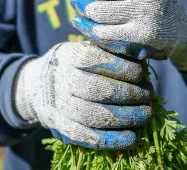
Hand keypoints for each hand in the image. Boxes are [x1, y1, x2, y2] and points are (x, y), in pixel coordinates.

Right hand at [13, 41, 151, 148]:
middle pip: (100, 90)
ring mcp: (60, 106)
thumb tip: (141, 54)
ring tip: (147, 114)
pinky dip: (112, 140)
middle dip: (130, 94)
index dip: (124, 68)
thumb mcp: (83, 47)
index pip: (98, 60)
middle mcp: (63, 80)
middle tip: (149, 94)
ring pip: (95, 115)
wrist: (36, 85)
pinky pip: (87, 137)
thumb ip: (108, 50)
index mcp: (70, 56)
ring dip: (126, 117)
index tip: (141, 72)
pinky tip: (132, 138)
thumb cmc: (72, 63)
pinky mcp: (62, 127)